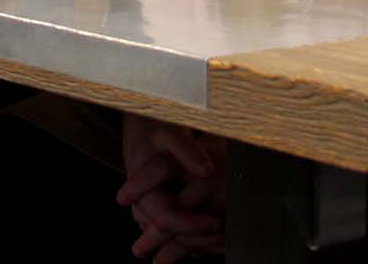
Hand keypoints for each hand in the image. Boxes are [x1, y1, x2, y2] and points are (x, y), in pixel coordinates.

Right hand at [118, 115, 226, 261]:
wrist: (143, 126)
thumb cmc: (156, 127)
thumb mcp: (171, 134)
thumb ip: (188, 152)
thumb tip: (209, 172)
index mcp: (141, 190)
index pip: (166, 219)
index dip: (191, 225)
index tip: (217, 223)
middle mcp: (142, 204)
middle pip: (170, 235)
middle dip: (197, 239)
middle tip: (226, 235)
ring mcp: (149, 209)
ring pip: (171, 237)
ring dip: (196, 241)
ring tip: (224, 239)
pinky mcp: (160, 209)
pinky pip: (175, 229)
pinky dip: (194, 233)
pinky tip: (216, 234)